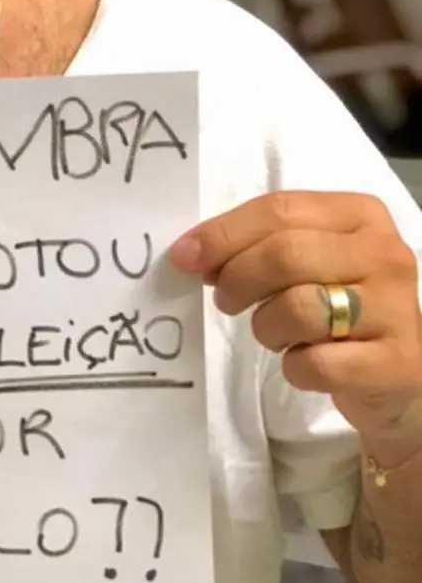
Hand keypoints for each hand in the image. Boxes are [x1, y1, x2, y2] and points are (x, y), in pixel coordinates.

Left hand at [170, 191, 421, 452]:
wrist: (392, 372)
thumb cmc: (336, 304)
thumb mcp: (304, 260)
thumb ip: (255, 244)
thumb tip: (191, 253)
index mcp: (360, 214)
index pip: (279, 210)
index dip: (223, 234)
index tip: (185, 257)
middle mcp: (385, 254)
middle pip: (286, 255)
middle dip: (238, 280)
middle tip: (225, 299)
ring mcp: (397, 309)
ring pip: (299, 309)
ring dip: (267, 327)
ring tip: (274, 332)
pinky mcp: (396, 363)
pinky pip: (317, 363)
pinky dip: (295, 367)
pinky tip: (304, 362)